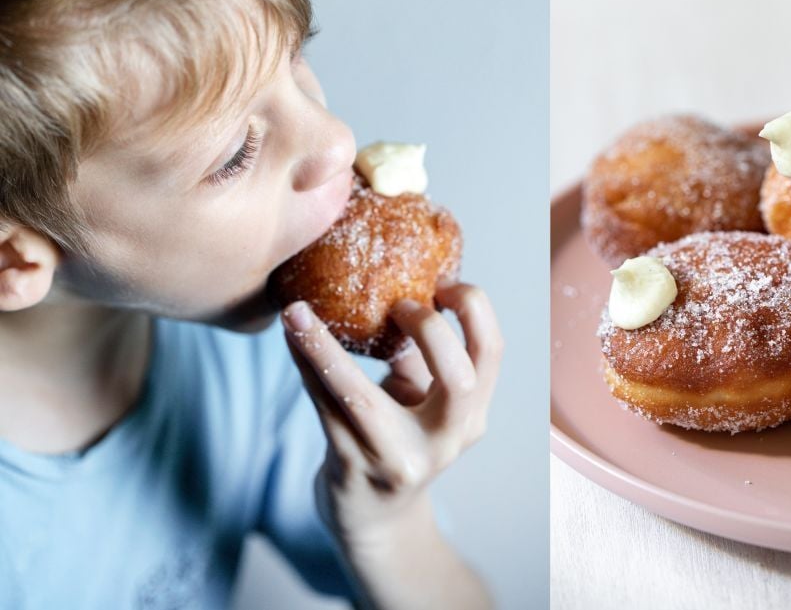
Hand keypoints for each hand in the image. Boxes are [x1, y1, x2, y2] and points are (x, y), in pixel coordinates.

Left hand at [280, 283, 502, 545]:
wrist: (373, 519)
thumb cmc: (399, 441)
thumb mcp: (424, 402)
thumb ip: (419, 356)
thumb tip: (395, 284)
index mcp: (471, 415)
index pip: (491, 352)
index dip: (473, 309)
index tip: (441, 282)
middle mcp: (445, 440)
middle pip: (458, 379)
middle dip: (430, 330)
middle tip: (398, 304)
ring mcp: (397, 459)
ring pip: (361, 396)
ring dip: (323, 347)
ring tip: (296, 312)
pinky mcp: (351, 467)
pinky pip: (322, 407)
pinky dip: (304, 365)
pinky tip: (289, 334)